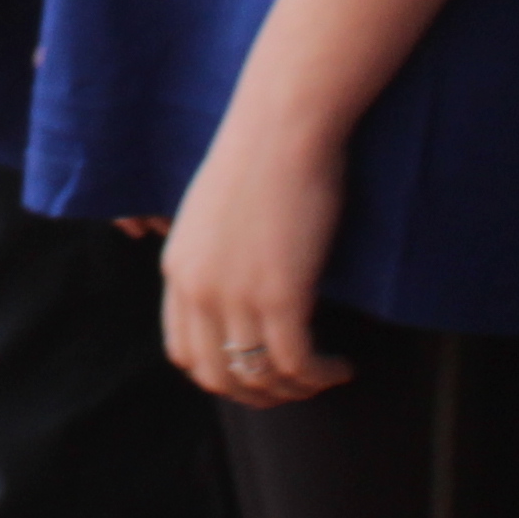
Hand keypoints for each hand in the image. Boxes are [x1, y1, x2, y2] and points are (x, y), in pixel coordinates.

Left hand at [159, 118, 355, 409]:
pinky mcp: (279, 294)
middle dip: (256, 394)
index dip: (222, 373)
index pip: (183, 351)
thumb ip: (217, 255)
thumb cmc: (263, 154)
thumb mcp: (216, 211)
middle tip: (294, 388)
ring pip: (258, 376)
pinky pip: (296, 363)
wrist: (285, 122)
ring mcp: (234, 293)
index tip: (257, 371)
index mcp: (177, 267)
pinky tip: (341, 368)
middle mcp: (197, 287)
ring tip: (324, 377)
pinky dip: (320, 376)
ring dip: (294, 390)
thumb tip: (242, 291)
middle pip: (216, 376)